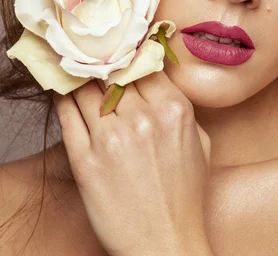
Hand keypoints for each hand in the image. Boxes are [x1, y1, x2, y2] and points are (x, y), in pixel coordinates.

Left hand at [53, 72, 212, 255]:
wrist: (165, 243)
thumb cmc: (186, 196)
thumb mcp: (200, 143)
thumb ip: (182, 108)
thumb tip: (160, 83)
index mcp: (174, 110)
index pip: (145, 63)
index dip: (133, 57)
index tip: (124, 54)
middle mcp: (142, 118)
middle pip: (115, 72)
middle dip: (108, 65)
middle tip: (99, 58)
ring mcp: (111, 139)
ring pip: (87, 88)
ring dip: (83, 78)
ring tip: (79, 72)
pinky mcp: (85, 161)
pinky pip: (67, 114)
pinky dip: (64, 98)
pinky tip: (64, 92)